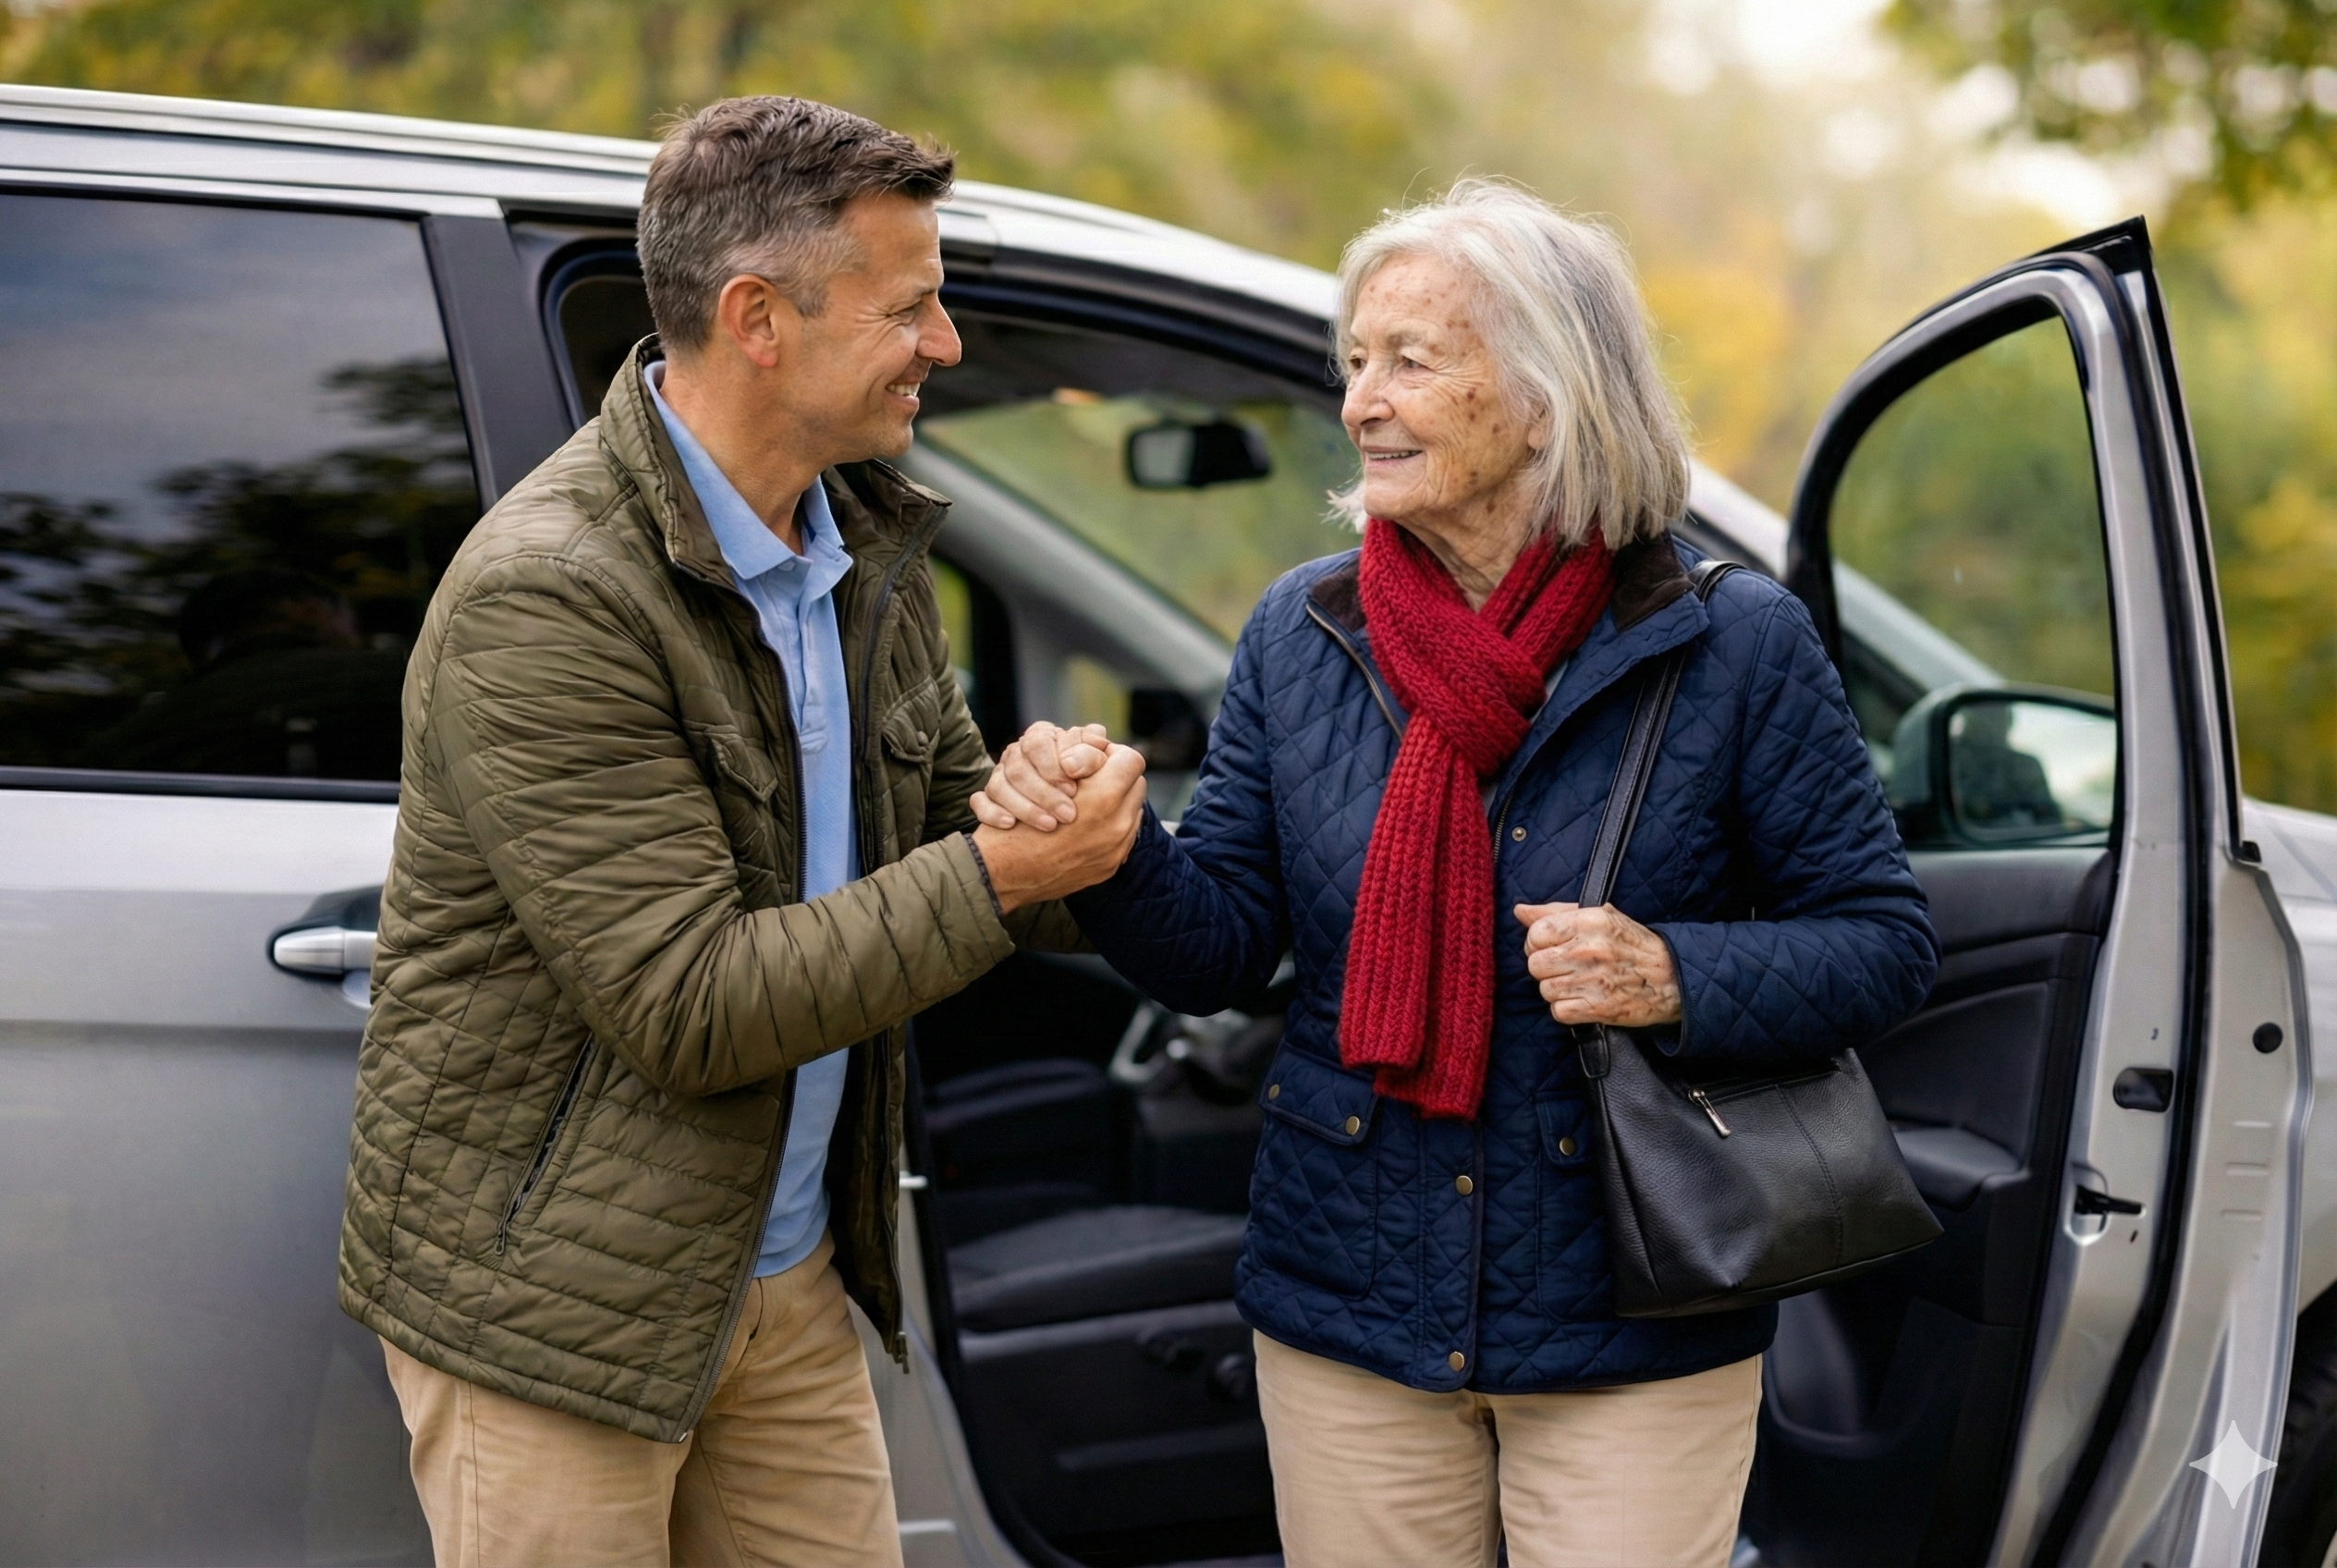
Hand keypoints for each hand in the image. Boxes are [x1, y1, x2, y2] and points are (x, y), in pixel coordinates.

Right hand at [969, 722, 1114, 831]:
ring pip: (998, 785)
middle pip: (1018, 768)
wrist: (1067, 816)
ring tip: (1050, 826)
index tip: (1074, 789)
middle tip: (1069, 815)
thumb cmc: (1086, 780)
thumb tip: (1096, 743)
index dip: (1054, 767)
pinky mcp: (987, 798)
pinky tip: (1011, 825)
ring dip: (1025, 808)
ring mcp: (999, 775)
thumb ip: (1094, 750)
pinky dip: (992, 813)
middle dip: (1045, 794)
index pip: (1037, 742)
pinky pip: (979, 801)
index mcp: (1041, 736)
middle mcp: (1017, 753)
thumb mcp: (1094, 763)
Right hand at [973, 742, 1145, 911]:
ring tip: (1092, 804)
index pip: (1130, 760)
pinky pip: (1126, 837)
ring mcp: (1115, 850)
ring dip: (1117, 803)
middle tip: (1095, 779)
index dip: (1111, 756)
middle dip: (1117, 778)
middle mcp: (1116, 826)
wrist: (1004, 874)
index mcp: (1103, 798)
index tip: (1096, 761)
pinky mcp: (1109, 868)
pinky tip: (1088, 825)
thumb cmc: (1017, 822)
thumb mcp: (1042, 777)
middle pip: (1137, 785)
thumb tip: (1102, 746)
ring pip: (1134, 810)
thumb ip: (1080, 760)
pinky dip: (1111, 827)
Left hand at [1516, 902, 1682, 1028]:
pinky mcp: (1598, 1008)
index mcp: (1589, 921)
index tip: (1550, 947)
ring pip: (1545, 989)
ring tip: (1576, 983)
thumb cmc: (1632, 944)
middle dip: (1545, 967)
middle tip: (1563, 967)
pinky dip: (1566, 1009)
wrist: (1672, 977)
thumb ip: (1556, 912)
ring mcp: (1593, 981)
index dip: (1536, 942)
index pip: (1536, 933)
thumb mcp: (1600, 916)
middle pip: (1535, 964)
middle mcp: (1589, 950)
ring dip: (1556, 989)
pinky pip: (1558, 1011)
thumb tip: (1520, 911)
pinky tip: (1581, 999)